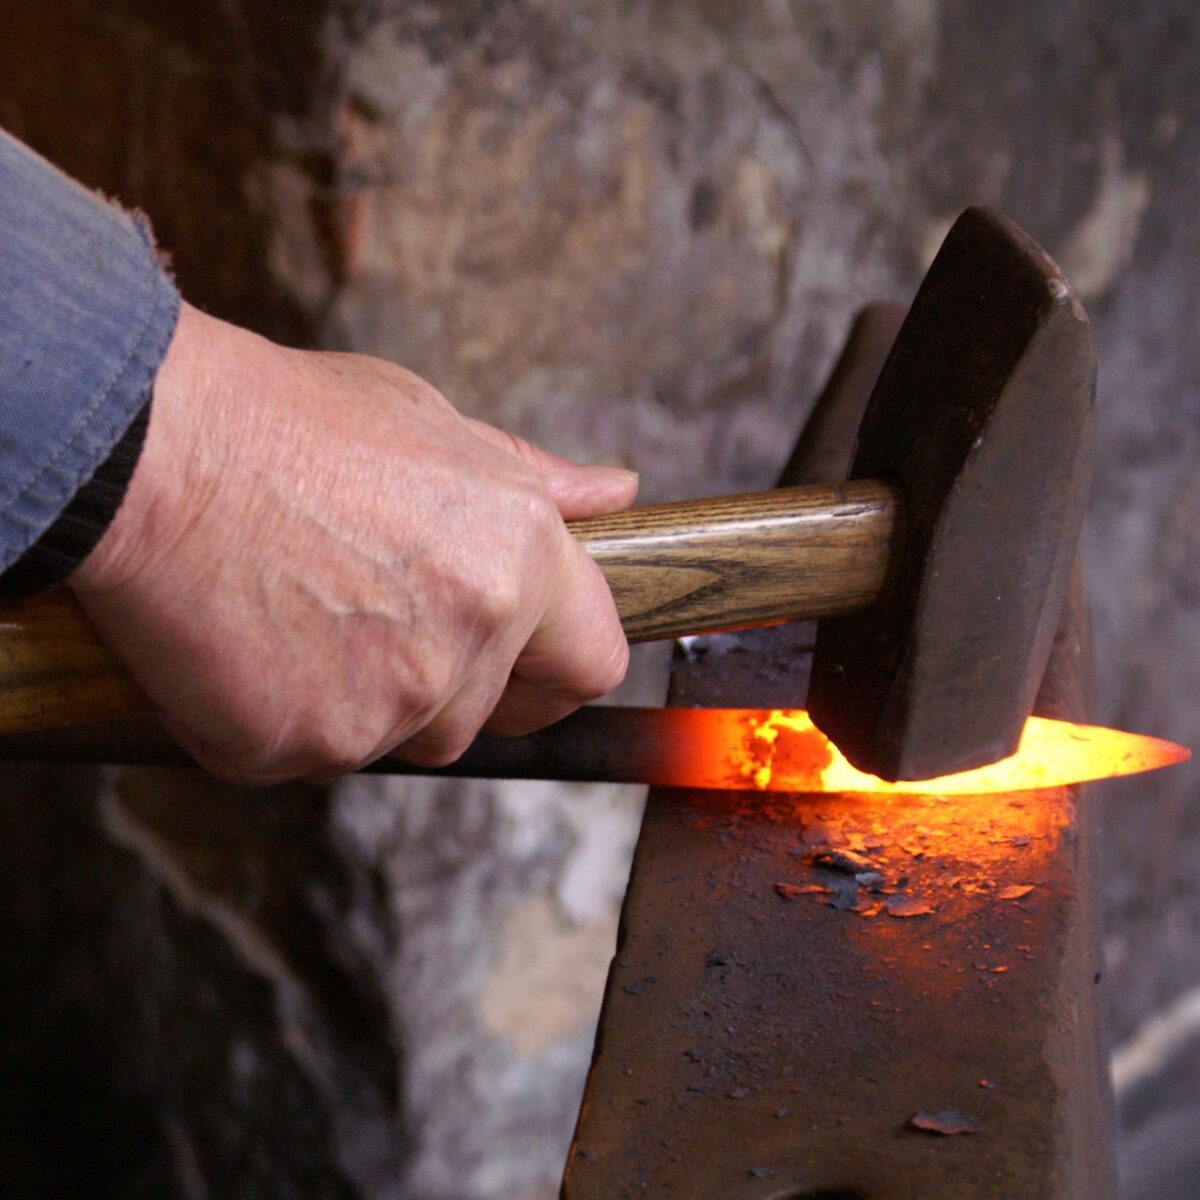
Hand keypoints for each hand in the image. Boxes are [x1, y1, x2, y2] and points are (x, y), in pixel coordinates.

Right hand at [68, 303, 635, 783]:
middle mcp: (470, 639)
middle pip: (480, 717)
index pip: (594, 662)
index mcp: (519, 562)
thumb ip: (535, 480)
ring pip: (394, 739)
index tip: (528, 672)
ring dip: (359, 701)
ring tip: (299, 612)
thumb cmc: (290, 425)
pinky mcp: (301, 746)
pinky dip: (280, 717)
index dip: (559, 671)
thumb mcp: (434, 426)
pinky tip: (245, 642)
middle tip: (374, 621)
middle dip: (443, 687)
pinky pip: (307, 755)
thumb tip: (615, 493)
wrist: (149, 452)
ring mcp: (387, 704)